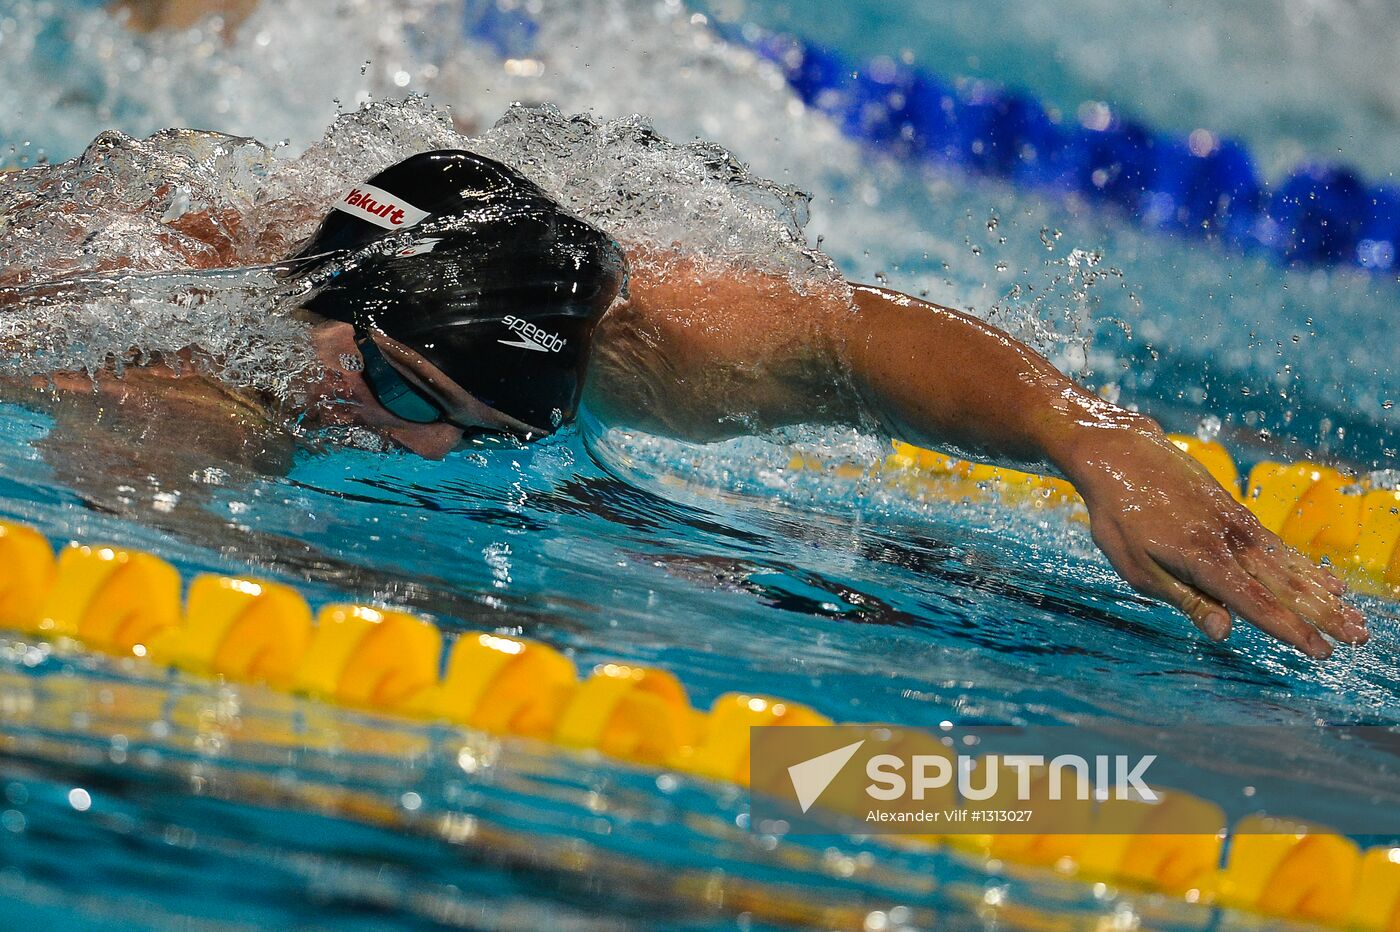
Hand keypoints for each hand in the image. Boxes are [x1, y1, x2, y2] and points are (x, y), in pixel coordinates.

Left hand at [1062, 419, 1367, 658]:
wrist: (1119, 453)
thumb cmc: (1118, 517)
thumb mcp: (1136, 567)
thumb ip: (1186, 599)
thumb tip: (1224, 632)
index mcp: (1202, 559)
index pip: (1255, 602)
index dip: (1290, 630)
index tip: (1321, 652)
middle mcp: (1229, 540)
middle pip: (1284, 585)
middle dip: (1324, 615)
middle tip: (1359, 639)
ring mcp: (1237, 524)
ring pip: (1290, 566)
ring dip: (1325, 594)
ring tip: (1357, 618)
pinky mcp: (1236, 512)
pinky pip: (1278, 545)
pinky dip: (1305, 566)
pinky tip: (1328, 582)